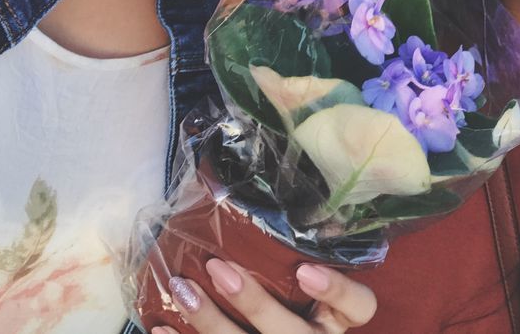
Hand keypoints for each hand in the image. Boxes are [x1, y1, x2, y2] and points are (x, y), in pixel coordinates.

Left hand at [154, 259, 376, 333]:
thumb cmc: (300, 308)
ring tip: (181, 288)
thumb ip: (310, 257)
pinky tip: (160, 326)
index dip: (336, 291)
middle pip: (291, 333)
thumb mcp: (316, 290)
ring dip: (208, 320)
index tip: (306, 269)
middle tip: (220, 268)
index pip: (359, 306)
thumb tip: (295, 199)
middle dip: (252, 302)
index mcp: (336, 320)